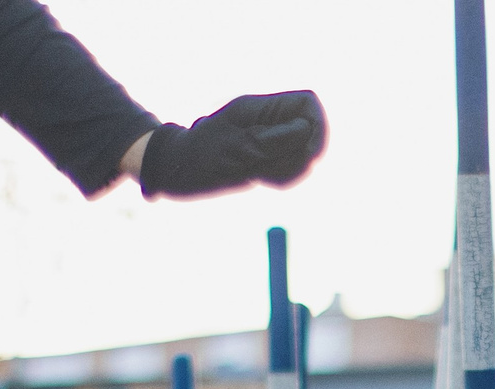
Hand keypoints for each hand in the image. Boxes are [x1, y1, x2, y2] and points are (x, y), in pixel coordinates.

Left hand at [137, 91, 326, 199]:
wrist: (177, 169)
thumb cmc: (198, 156)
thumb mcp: (231, 148)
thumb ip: (269, 140)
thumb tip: (305, 130)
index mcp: (261, 107)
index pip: (307, 104)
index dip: (316, 127)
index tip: (307, 154)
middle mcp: (270, 120)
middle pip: (310, 132)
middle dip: (298, 155)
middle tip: (268, 167)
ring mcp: (271, 138)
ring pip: (302, 154)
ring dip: (289, 170)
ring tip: (257, 172)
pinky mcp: (268, 157)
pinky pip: (291, 169)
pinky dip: (281, 177)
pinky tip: (258, 176)